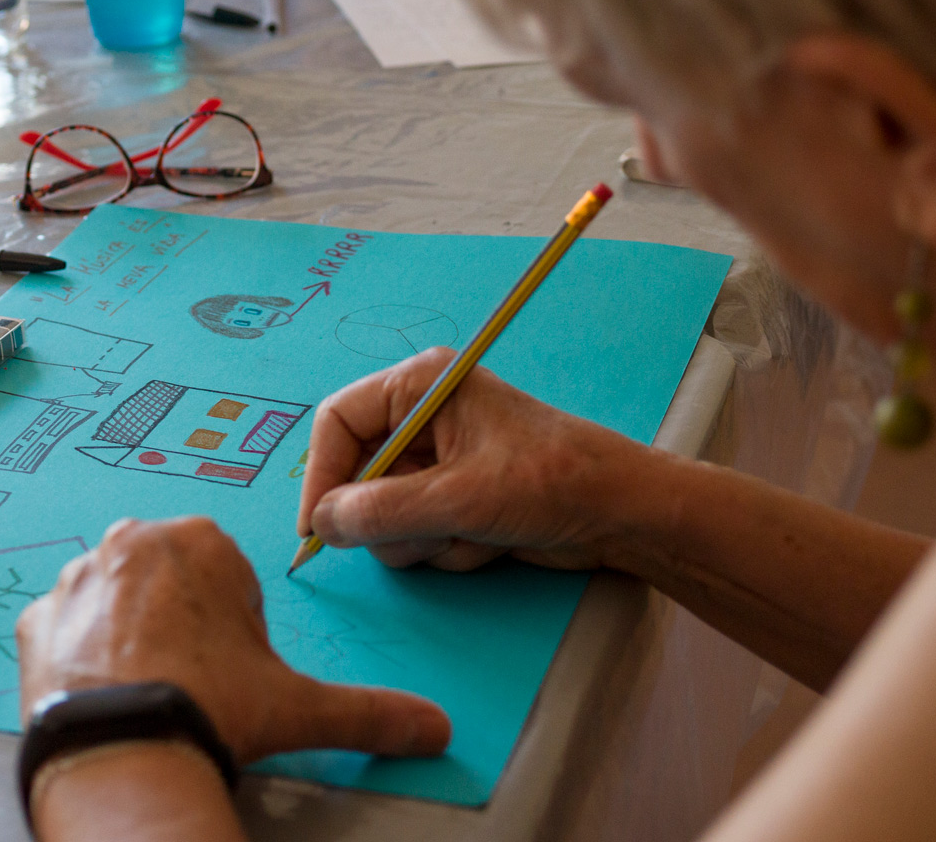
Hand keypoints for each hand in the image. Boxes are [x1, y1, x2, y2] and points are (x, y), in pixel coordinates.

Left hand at [17, 517, 449, 765]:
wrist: (127, 752)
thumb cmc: (212, 710)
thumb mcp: (301, 706)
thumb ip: (372, 711)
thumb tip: (434, 729)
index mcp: (201, 542)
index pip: (227, 575)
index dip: (235, 627)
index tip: (231, 666)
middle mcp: (133, 542)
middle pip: (169, 582)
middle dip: (182, 624)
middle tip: (194, 681)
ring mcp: (78, 579)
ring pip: (114, 602)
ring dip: (130, 637)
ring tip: (150, 692)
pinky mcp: (36, 619)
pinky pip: (64, 632)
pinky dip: (80, 659)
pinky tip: (105, 694)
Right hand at [301, 348, 644, 571]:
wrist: (620, 515)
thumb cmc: (549, 481)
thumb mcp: (459, 498)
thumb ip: (382, 512)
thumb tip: (322, 525)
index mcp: (419, 387)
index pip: (337, 421)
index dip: (321, 474)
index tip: (315, 528)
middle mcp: (420, 419)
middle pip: (357, 477)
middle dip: (391, 518)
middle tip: (427, 533)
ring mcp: (436, 463)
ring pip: (384, 516)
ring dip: (424, 539)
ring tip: (472, 534)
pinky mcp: (453, 500)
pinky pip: (416, 534)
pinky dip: (447, 548)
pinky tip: (488, 543)